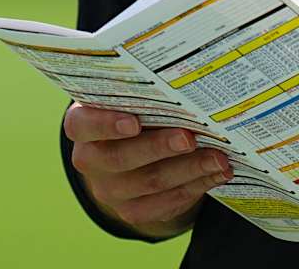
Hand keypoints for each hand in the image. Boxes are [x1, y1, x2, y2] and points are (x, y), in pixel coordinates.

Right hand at [64, 104, 231, 237]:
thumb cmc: (131, 111)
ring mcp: (109, 191)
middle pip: (122, 158)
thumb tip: (184, 88)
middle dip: (160, 147)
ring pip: (151, 182)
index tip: (134, 123)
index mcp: (81, 126)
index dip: (107, 124)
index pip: (84, 125)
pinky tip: (216, 174)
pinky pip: (165, 203)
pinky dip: (196, 186)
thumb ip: (143, 93)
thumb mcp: (127, 99)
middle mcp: (89, 161)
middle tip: (190, 137)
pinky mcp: (132, 211)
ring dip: (189, 169)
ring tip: (218, 157)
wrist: (129, 152)